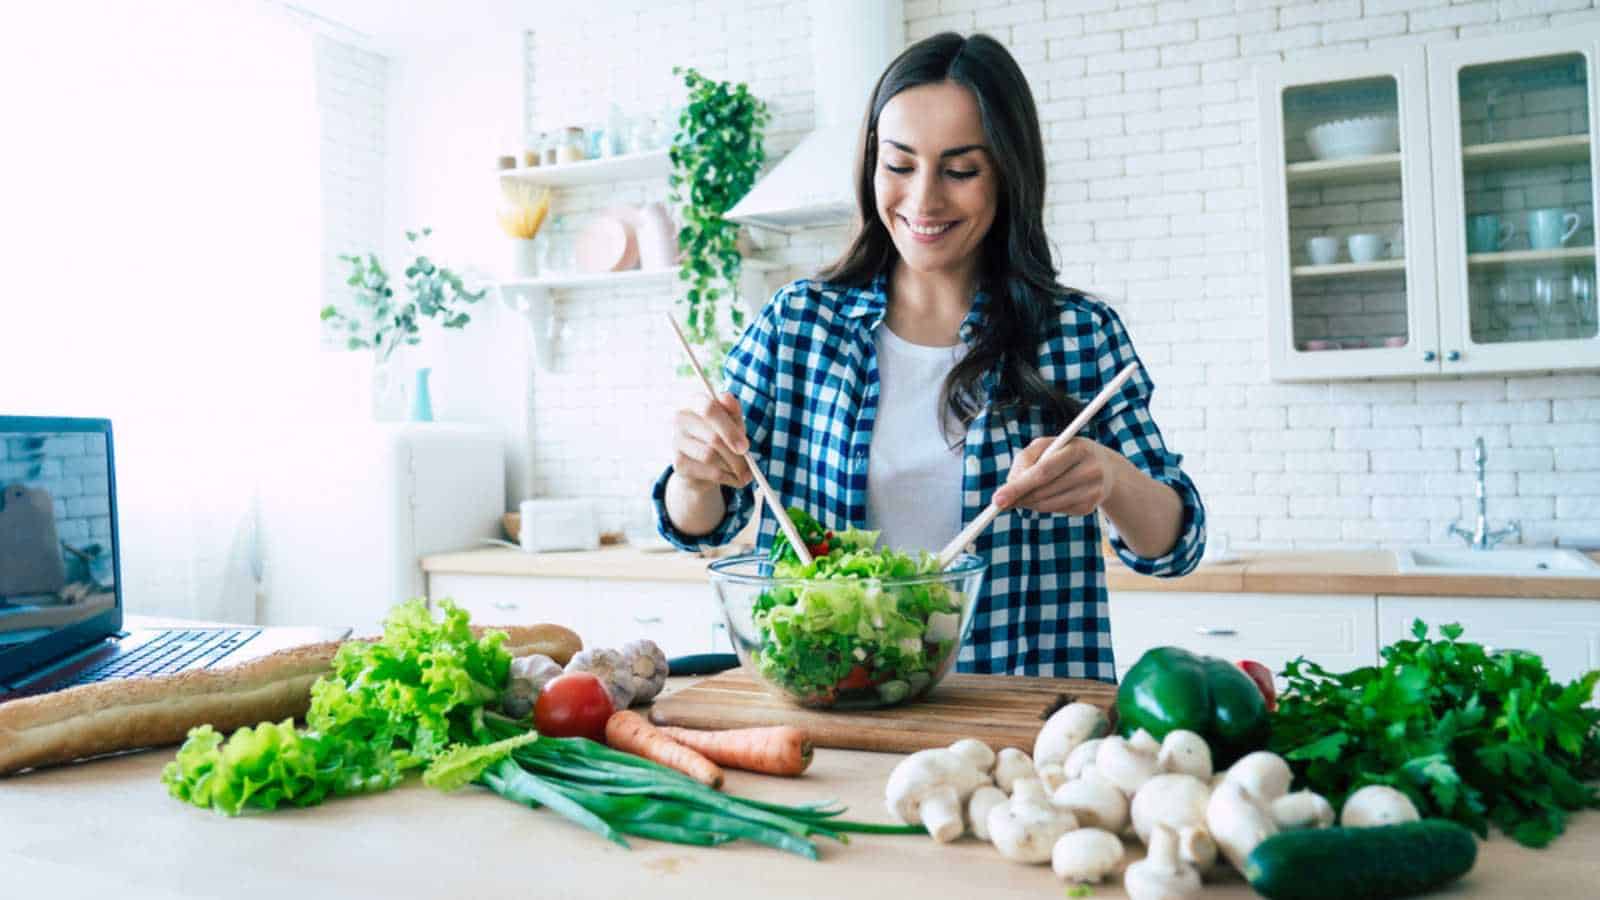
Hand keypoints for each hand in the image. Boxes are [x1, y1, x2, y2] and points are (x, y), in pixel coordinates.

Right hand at [671, 391, 752, 490]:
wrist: (702, 465)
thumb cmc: (721, 436)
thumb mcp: (731, 422)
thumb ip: (733, 410)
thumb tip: (728, 397)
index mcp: (695, 401)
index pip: (709, 409)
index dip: (729, 430)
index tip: (745, 448)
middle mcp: (680, 418)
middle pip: (712, 438)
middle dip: (736, 456)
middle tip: (750, 468)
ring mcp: (676, 440)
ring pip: (710, 457)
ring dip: (732, 468)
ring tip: (743, 473)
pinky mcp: (678, 463)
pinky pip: (708, 472)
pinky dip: (726, 478)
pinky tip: (732, 478)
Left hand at [991, 437, 1116, 516]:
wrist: (1105, 467)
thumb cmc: (1065, 452)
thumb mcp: (1047, 446)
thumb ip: (1025, 461)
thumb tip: (1008, 487)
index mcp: (1078, 449)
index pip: (1042, 472)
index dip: (1018, 487)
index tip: (996, 500)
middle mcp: (1090, 470)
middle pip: (1044, 491)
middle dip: (1019, 498)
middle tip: (1000, 502)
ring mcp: (1093, 491)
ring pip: (1048, 505)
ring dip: (1029, 503)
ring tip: (1022, 496)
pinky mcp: (1090, 507)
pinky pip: (1057, 511)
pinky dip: (1044, 506)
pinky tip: (1048, 495)